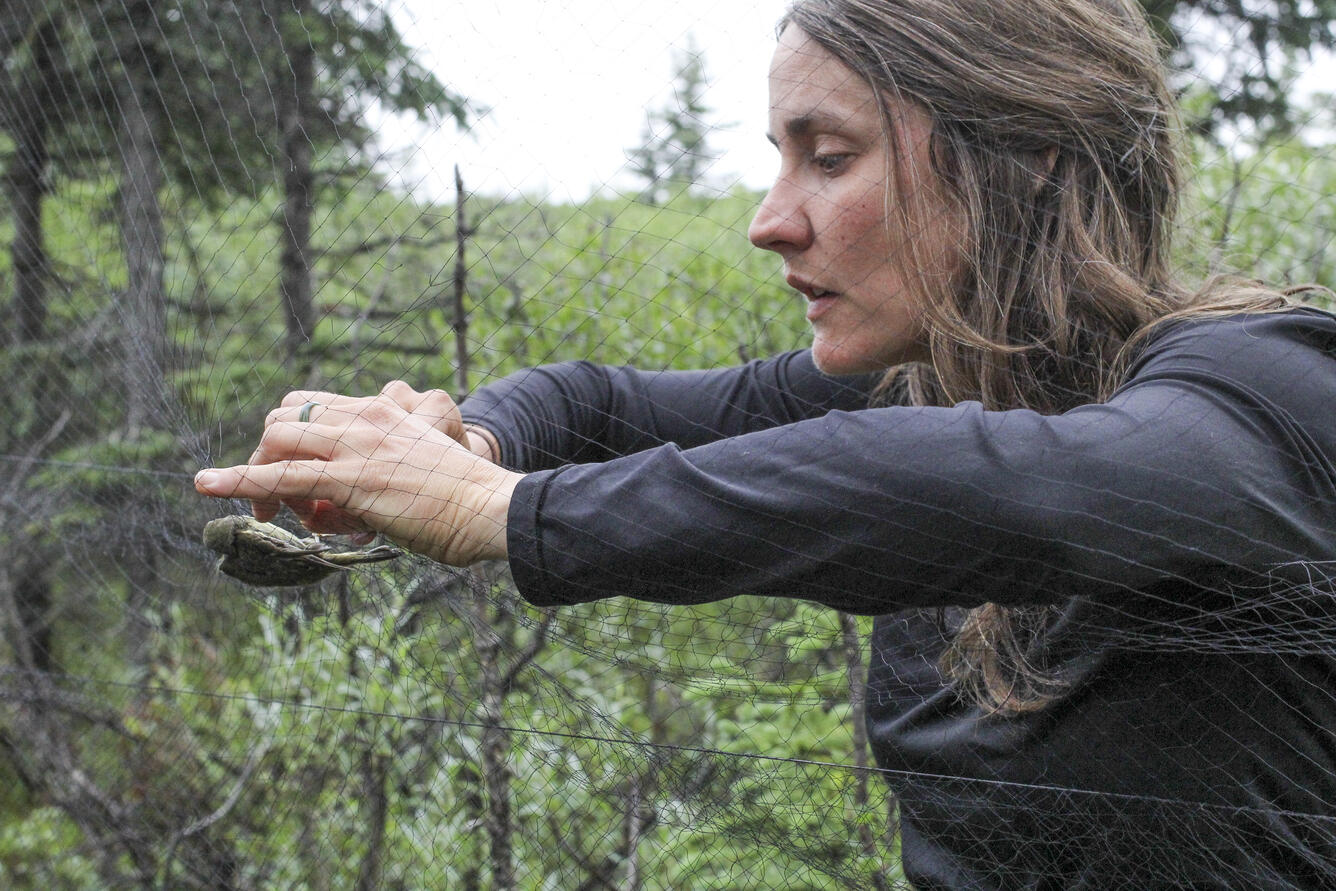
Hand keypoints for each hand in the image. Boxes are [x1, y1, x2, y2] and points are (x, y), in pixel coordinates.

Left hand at [248, 382, 499, 540]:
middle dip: (267, 457)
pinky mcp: (349, 478)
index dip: (289, 442)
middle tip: (276, 503)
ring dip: (254, 475)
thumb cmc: (463, 499)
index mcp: (383, 409)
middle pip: (283, 420)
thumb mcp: (418, 468)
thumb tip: (340, 507)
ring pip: (276, 442)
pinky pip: (281, 476)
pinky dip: (238, 481)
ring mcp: (355, 444)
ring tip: (259, 513)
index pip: (310, 408)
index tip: (294, 481)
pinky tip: (208, 486)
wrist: (490, 507)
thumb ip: (378, 472)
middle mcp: (364, 416)